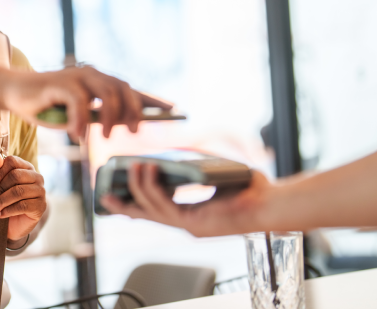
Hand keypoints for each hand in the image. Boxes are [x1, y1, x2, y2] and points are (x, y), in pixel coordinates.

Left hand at [0, 153, 46, 242]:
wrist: (11, 225)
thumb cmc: (2, 201)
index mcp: (25, 167)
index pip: (12, 161)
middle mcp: (36, 176)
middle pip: (16, 175)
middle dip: (0, 189)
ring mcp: (41, 191)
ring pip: (19, 191)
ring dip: (2, 201)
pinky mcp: (41, 206)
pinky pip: (23, 205)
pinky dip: (8, 210)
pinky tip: (1, 215)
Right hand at [1, 66, 142, 138]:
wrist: (16, 93)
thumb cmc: (48, 107)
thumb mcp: (79, 115)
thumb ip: (98, 117)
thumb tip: (124, 125)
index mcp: (99, 82)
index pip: (131, 89)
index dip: (152, 99)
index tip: (174, 109)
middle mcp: (92, 75)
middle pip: (124, 89)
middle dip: (133, 111)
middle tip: (134, 132)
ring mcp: (77, 77)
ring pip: (107, 94)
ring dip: (110, 117)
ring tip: (106, 136)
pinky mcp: (60, 83)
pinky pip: (80, 102)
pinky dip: (82, 121)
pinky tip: (78, 135)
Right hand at [99, 163, 274, 236]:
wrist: (270, 203)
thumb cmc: (249, 189)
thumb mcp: (214, 172)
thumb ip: (194, 163)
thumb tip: (175, 150)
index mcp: (191, 215)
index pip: (155, 212)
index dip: (134, 205)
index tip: (116, 197)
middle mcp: (187, 223)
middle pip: (146, 215)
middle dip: (123, 206)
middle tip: (105, 194)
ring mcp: (190, 225)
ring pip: (151, 209)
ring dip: (138, 188)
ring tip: (132, 168)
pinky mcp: (195, 223)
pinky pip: (164, 206)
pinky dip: (153, 188)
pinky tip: (148, 171)